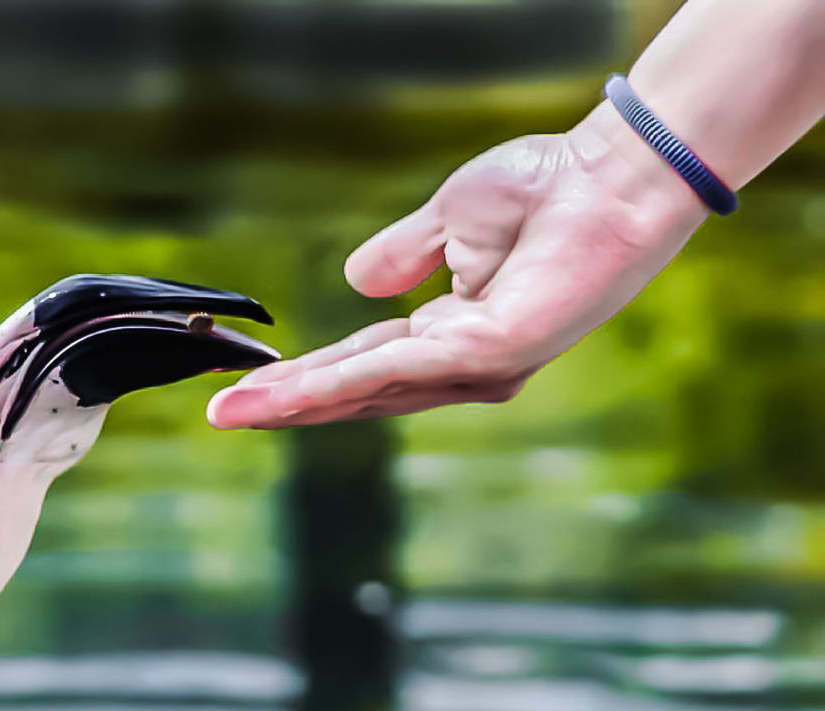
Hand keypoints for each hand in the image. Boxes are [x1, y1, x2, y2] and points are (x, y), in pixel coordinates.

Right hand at [207, 102, 708, 428]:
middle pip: (359, 390)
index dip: (305, 378)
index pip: (363, 362)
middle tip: (223, 415)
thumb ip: (402, 255)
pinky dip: (342, 380)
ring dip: (300, 401)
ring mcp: (479, 365)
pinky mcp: (492, 351)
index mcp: (451, 333)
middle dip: (288, 404)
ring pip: (370, 388)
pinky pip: (399, 365)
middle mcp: (463, 363)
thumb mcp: (449, 220)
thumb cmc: (546, 190)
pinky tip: (293, 391)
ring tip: (237, 409)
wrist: (609, 173)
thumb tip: (356, 282)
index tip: (245, 389)